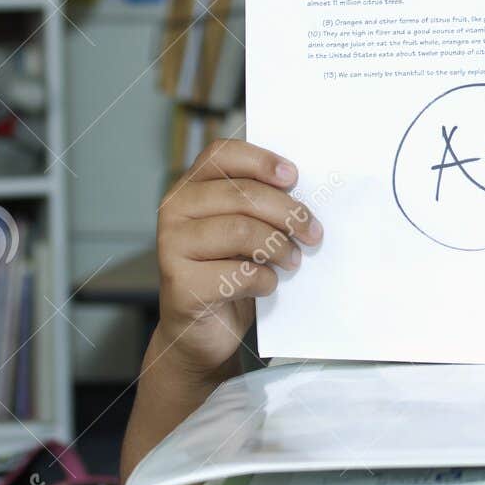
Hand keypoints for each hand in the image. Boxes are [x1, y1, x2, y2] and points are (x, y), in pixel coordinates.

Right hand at [153, 139, 321, 376]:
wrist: (203, 330)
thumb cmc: (229, 271)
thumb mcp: (245, 229)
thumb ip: (259, 205)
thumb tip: (304, 192)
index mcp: (190, 188)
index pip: (221, 155)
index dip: (261, 161)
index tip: (293, 177)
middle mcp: (174, 211)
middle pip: (242, 195)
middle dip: (288, 213)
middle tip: (313, 232)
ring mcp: (171, 247)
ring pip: (241, 231)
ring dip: (279, 248)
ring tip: (292, 260)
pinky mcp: (180, 285)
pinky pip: (237, 274)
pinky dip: (264, 280)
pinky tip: (266, 285)